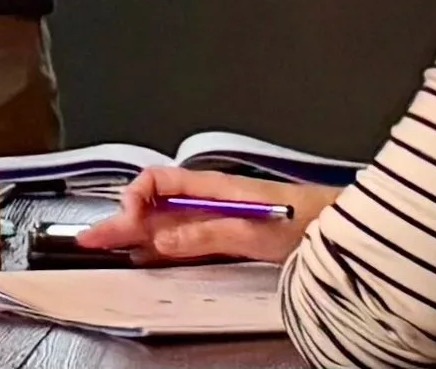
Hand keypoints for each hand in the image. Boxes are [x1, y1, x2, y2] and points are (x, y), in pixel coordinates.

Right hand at [74, 167, 336, 264]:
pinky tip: (148, 253)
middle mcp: (211, 197)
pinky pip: (185, 235)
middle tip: (91, 237)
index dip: (134, 199)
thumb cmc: (309, 218)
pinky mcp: (230, 232)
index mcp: (213, 186)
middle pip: (155, 205)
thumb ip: (206, 233)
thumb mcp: (253, 228)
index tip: (124, 222)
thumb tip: (164, 237)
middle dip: (121, 219)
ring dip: (136, 233)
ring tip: (108, 245)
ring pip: (166, 221)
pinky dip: (161, 244)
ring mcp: (219, 214)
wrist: (343, 226)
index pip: (157, 183)